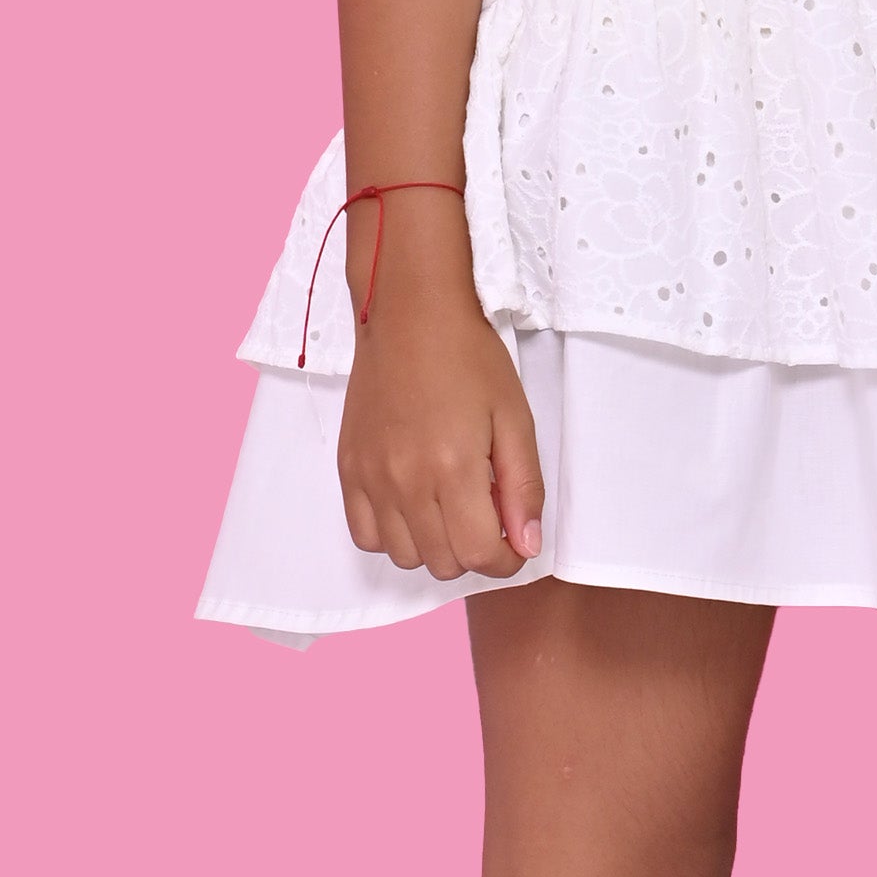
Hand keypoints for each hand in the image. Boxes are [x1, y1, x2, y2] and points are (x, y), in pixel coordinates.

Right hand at [335, 200, 544, 580]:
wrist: (411, 313)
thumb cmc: (469, 357)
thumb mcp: (514, 415)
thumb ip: (524, 486)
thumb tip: (527, 545)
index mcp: (452, 468)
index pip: (479, 556)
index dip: (506, 559)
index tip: (515, 540)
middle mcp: (405, 481)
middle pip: (443, 563)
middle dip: (474, 550)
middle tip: (486, 511)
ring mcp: (371, 477)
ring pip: (404, 557)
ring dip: (434, 546)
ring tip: (450, 505)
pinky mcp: (349, 469)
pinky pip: (366, 536)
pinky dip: (393, 535)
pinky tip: (413, 504)